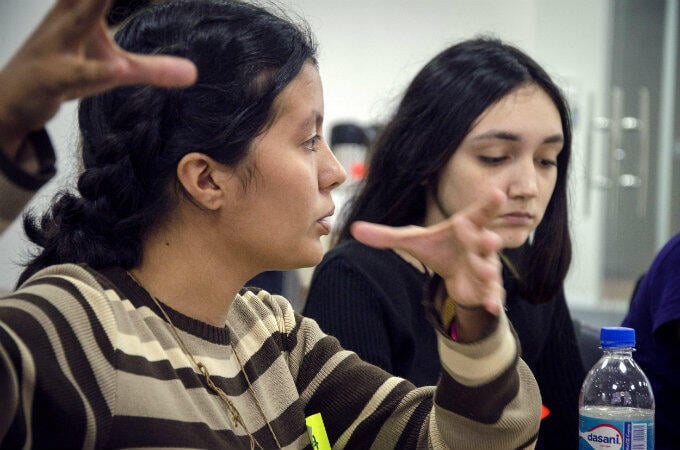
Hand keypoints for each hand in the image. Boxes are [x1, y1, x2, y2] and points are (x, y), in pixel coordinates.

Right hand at [0, 0, 197, 157]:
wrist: (12, 100)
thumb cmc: (62, 71)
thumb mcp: (114, 69)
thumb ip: (154, 68)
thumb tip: (193, 73)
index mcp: (80, 6)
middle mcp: (68, 18)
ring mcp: (58, 47)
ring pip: (80, 20)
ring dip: (97, 5)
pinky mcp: (54, 78)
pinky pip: (76, 74)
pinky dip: (97, 71)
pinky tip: (117, 69)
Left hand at [351, 189, 505, 316]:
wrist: (457, 274)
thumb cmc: (440, 248)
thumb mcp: (413, 241)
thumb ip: (386, 236)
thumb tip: (353, 229)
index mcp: (465, 227)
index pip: (478, 213)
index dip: (488, 204)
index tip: (497, 194)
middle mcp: (480, 244)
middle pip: (486, 240)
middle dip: (487, 240)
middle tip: (486, 238)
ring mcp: (486, 266)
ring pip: (490, 268)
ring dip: (487, 271)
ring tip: (485, 273)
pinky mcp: (487, 289)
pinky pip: (493, 294)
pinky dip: (492, 301)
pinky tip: (491, 308)